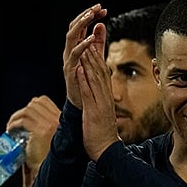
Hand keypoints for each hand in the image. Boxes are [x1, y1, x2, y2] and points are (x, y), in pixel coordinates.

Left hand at [6, 95, 61, 171]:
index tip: (25, 115)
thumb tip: (28, 118)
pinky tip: (10, 130)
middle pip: (36, 103)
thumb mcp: (52, 138)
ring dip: (16, 116)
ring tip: (11, 126)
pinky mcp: (41, 131)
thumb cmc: (51, 158)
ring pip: (29, 110)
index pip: (44, 101)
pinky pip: (23, 121)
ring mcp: (50, 124)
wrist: (53, 170)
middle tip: (16, 121)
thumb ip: (46, 126)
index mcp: (62, 119)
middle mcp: (58, 120)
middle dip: (23, 110)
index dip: (31, 106)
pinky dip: (14, 124)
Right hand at [63, 5, 106, 107]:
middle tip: (97, 7)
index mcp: (77, 46)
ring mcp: (69, 59)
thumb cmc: (89, 80)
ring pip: (71, 37)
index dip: (91, 16)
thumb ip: (99, 42)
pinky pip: (74, 54)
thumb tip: (100, 24)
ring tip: (91, 16)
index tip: (103, 9)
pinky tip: (91, 38)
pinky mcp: (70, 69)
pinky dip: (82, 45)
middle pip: (74, 27)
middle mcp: (70, 50)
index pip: (82, 26)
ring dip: (81, 25)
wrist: (84, 102)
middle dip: (85, 15)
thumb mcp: (97, 57)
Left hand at [77, 34, 121, 160]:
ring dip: (90, 62)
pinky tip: (80, 70)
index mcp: (106, 97)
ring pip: (96, 79)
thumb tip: (97, 94)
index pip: (103, 73)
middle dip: (96, 53)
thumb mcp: (101, 114)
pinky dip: (84, 81)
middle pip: (102, 71)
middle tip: (92, 36)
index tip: (94, 43)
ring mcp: (100, 104)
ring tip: (86, 47)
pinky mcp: (94, 111)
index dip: (99, 57)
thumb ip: (99, 102)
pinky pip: (88, 93)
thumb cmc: (102, 135)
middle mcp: (105, 98)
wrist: (106, 150)